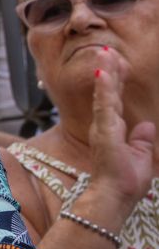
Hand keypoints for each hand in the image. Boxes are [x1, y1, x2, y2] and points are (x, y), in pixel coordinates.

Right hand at [83, 46, 155, 224]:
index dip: (115, 82)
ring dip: (107, 73)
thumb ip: (142, 140)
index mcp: (113, 131)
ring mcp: (103, 127)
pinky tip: (105, 73)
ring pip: (106, 94)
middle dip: (110, 71)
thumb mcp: (141, 156)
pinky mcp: (104, 131)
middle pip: (109, 93)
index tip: (116, 63)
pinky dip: (104, 89)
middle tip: (108, 51)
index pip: (114, 101)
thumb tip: (146, 126)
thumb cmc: (125, 182)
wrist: (114, 197)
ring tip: (106, 54)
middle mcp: (105, 126)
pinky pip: (105, 105)